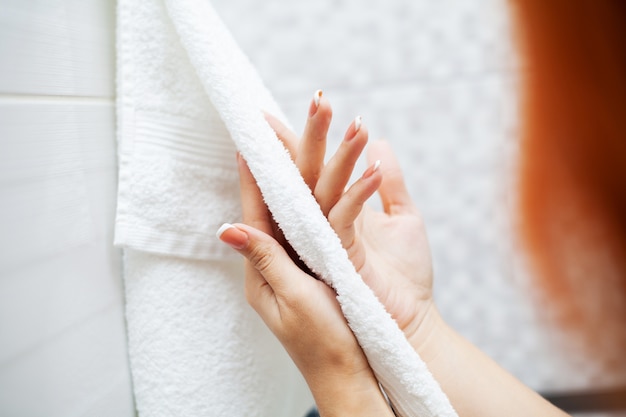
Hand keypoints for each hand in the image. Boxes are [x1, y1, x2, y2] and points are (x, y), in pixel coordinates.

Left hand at [218, 152, 392, 415]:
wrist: (348, 374)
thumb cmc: (323, 343)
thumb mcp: (294, 300)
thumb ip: (266, 261)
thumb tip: (227, 228)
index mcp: (262, 271)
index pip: (253, 214)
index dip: (251, 176)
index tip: (248, 140)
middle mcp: (273, 264)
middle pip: (270, 206)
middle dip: (272, 167)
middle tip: (269, 129)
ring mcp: (291, 266)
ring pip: (289, 213)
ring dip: (292, 178)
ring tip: (293, 143)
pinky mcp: (310, 270)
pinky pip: (307, 227)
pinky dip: (310, 201)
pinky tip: (313, 181)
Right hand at [266, 91, 437, 353]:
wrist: (410, 321)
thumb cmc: (403, 276)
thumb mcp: (402, 218)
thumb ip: (388, 183)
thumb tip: (380, 144)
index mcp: (329, 215)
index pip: (309, 171)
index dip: (302, 140)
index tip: (299, 108)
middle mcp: (318, 225)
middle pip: (306, 173)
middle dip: (309, 134)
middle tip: (316, 98)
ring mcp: (324, 240)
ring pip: (319, 188)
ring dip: (335, 152)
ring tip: (348, 118)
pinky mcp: (338, 255)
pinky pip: (342, 215)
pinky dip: (358, 188)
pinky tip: (373, 163)